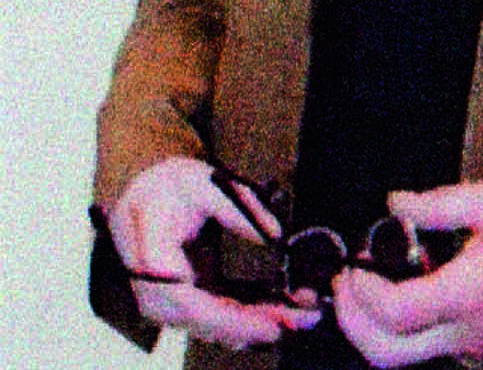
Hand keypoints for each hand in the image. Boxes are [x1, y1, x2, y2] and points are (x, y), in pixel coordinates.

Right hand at [107, 156, 320, 350]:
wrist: (148, 191)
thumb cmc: (170, 186)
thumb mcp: (205, 184)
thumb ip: (239, 209)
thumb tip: (278, 235)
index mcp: (152, 262)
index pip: (189, 304)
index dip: (231, 320)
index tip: (271, 325)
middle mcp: (159, 294)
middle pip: (212, 322)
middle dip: (262, 324)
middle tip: (306, 317)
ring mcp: (176, 303)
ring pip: (224, 323)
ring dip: (266, 321)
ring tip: (308, 312)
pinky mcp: (195, 300)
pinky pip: (227, 312)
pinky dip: (258, 311)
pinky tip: (290, 305)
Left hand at [333, 176, 482, 366]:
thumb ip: (438, 204)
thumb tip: (395, 203)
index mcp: (470, 296)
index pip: (393, 314)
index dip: (361, 292)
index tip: (354, 263)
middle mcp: (469, 336)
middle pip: (387, 356)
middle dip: (353, 324)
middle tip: (346, 285)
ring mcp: (478, 351)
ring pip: (408, 358)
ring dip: (378, 327)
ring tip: (376, 280)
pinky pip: (434, 349)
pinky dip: (409, 326)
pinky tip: (415, 284)